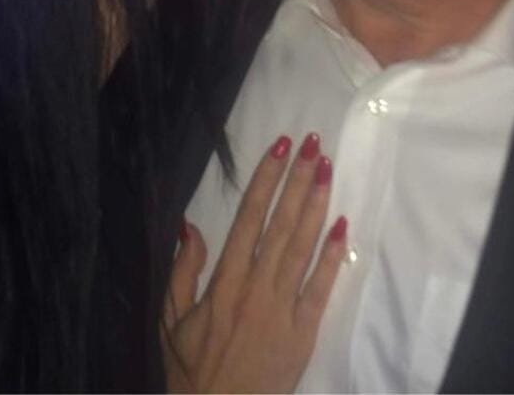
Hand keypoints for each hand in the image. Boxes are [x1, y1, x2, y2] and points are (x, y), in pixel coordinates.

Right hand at [162, 133, 347, 392]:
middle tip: (315, 144)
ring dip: (316, 205)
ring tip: (328, 169)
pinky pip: (320, 288)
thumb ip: (182, 272)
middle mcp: (255, 289)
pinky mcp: (303, 331)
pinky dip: (332, 256)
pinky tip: (342, 225)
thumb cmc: (191, 369)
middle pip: (280, 224)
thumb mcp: (170, 321)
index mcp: (223, 283)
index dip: (266, 179)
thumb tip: (188, 225)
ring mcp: (282, 309)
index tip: (280, 147)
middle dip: (297, 180)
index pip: (248, 219)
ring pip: (302, 247)